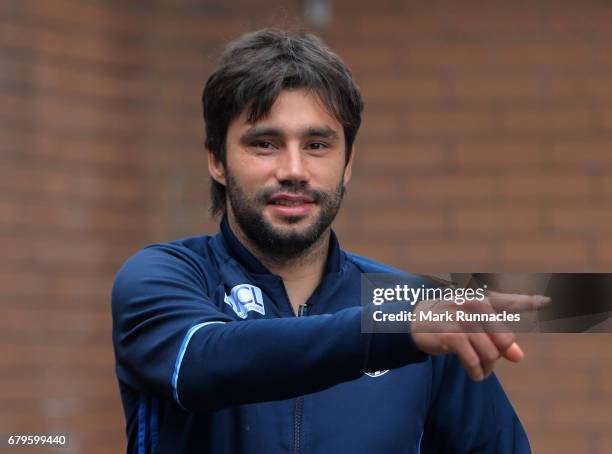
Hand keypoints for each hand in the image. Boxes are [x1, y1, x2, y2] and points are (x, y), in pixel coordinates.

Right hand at [411, 292, 550, 380]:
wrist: (413, 320)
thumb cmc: (448, 322)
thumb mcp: (474, 327)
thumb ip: (499, 339)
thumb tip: (518, 357)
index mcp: (482, 300)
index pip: (510, 301)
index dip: (530, 301)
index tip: (548, 300)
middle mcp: (474, 306)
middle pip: (504, 341)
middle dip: (498, 355)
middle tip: (485, 358)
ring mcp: (463, 320)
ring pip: (491, 354)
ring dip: (488, 367)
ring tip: (480, 368)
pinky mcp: (452, 336)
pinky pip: (475, 363)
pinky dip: (477, 373)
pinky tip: (475, 374)